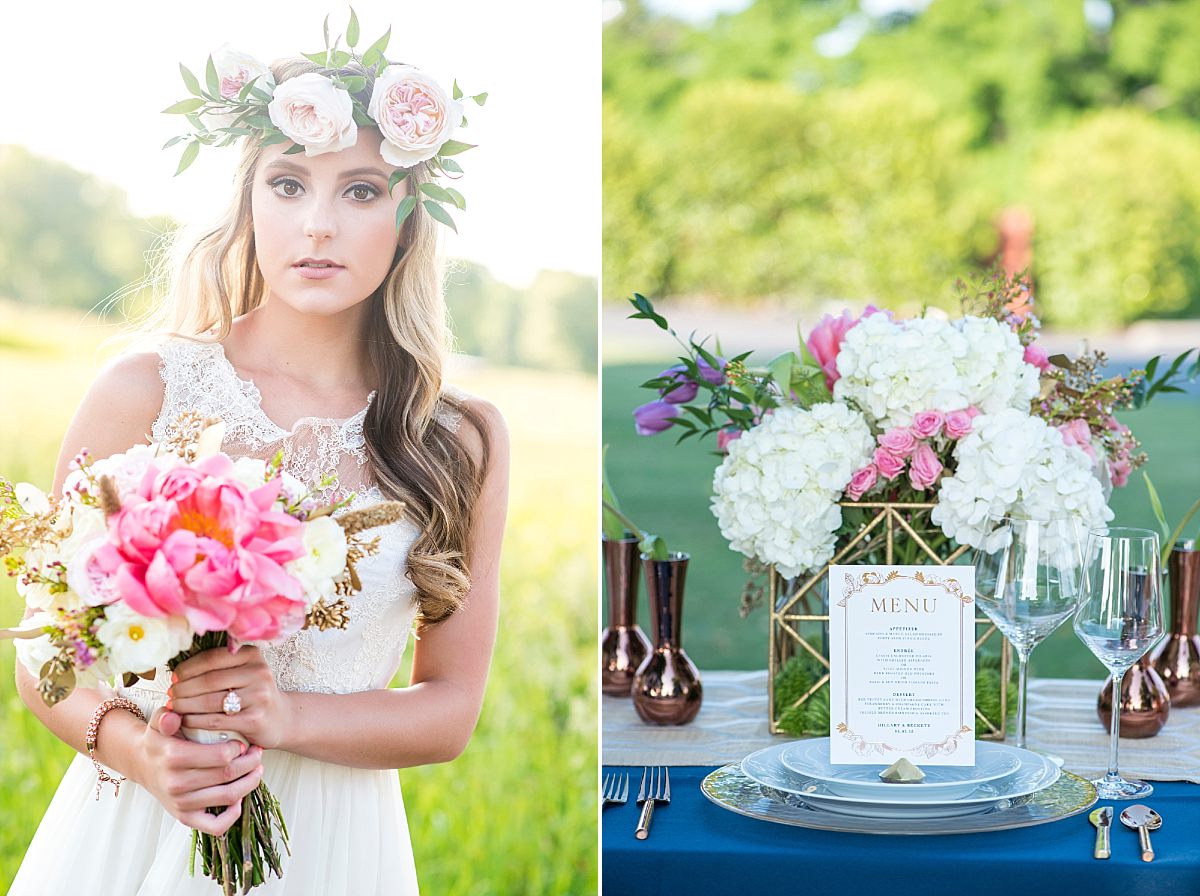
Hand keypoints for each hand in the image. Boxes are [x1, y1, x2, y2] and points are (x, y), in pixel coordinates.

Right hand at [137, 706, 263, 835]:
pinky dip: (233, 814)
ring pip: (228, 797)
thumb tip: (172, 716)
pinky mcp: (185, 818)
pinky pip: (216, 826)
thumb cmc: (161, 741)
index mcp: (173, 757)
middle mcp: (177, 783)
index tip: (244, 743)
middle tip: (257, 753)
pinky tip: (239, 798)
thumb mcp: (159, 722)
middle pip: (228, 775)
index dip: (239, 749)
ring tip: (257, 769)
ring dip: (250, 783)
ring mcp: (182, 803)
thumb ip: (166, 716)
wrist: (145, 765)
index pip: (220, 756)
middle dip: (251, 763)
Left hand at [169, 644, 292, 750]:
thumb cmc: (252, 694)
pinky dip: (195, 721)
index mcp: (252, 655)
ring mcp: (259, 696)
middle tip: (171, 695)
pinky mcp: (254, 719)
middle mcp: (258, 672)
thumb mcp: (243, 672)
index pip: (212, 658)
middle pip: (209, 680)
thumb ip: (218, 666)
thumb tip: (176, 671)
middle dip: (184, 688)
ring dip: (186, 705)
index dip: (187, 668)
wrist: (280, 719)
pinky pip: (216, 720)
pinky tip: (186, 720)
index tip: (173, 678)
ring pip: (210, 700)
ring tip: (174, 707)